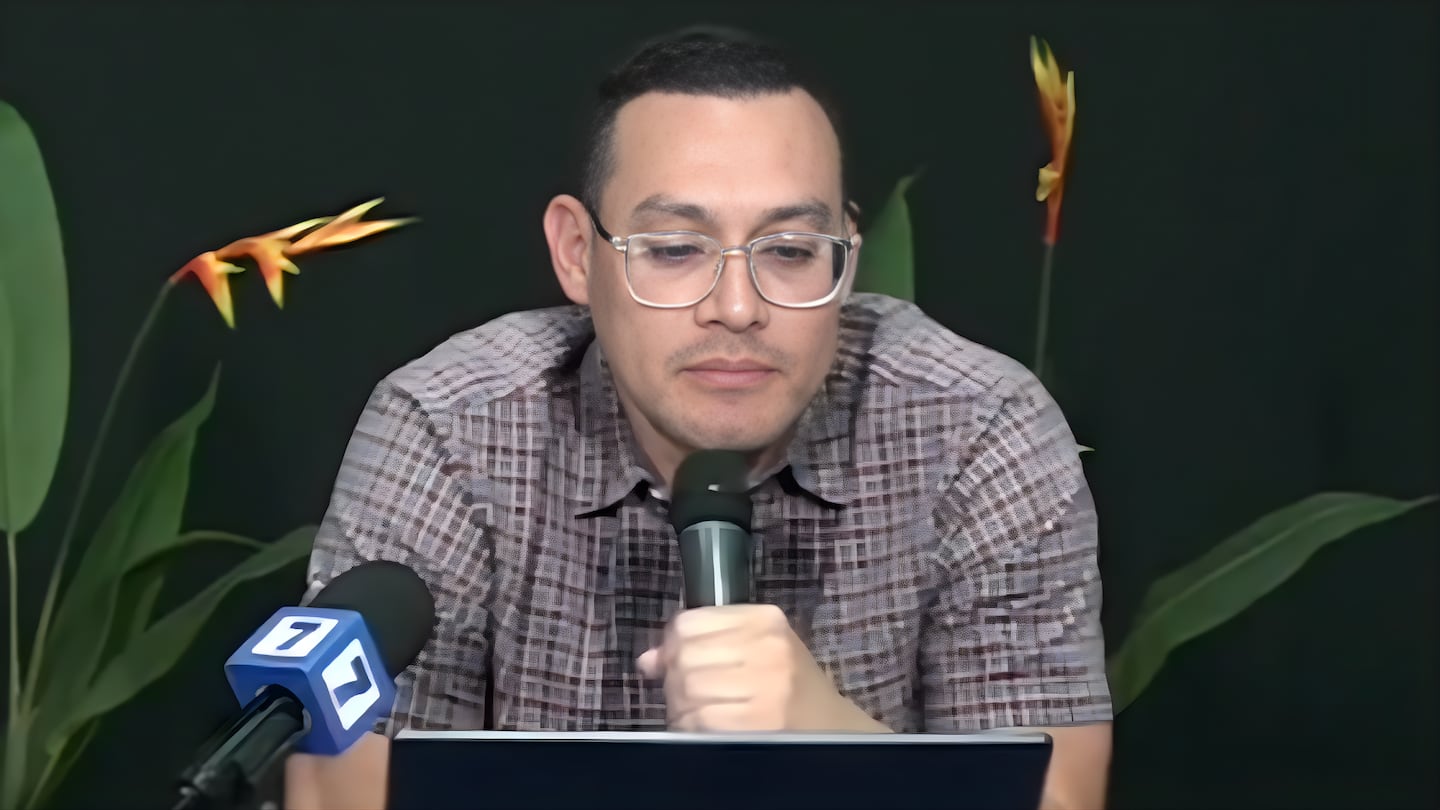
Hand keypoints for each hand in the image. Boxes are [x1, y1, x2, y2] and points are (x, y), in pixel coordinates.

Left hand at [636, 604, 884, 732]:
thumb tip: (647, 660)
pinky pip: (698, 721)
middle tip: (692, 695)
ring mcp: (765, 685)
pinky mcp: (758, 722)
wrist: (834, 731)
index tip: (677, 662)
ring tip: (701, 713)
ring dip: (682, 708)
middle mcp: (766, 647)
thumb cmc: (790, 690)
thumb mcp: (756, 652)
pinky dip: (691, 728)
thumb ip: (702, 645)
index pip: (688, 622)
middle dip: (676, 680)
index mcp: (765, 620)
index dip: (672, 646)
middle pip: (684, 657)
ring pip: (686, 689)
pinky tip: (706, 729)